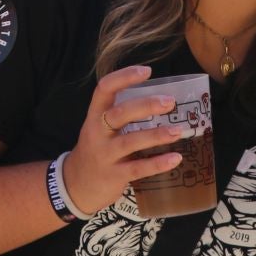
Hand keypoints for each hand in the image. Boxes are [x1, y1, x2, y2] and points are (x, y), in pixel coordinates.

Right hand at [63, 65, 188, 215]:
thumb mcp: (100, 128)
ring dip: (157, 135)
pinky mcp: (114, 176)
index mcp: (95, 115)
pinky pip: (138, 168)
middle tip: (170, 102)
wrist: (76, 185)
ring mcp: (105, 155)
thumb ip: (123, 115)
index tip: (147, 70)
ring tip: (179, 130)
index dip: (124, 77)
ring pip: (131, 141)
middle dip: (146, 106)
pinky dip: (158, 163)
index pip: (104, 89)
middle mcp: (97, 132)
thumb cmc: (97, 150)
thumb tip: (161, 99)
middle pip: (120, 114)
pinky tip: (176, 158)